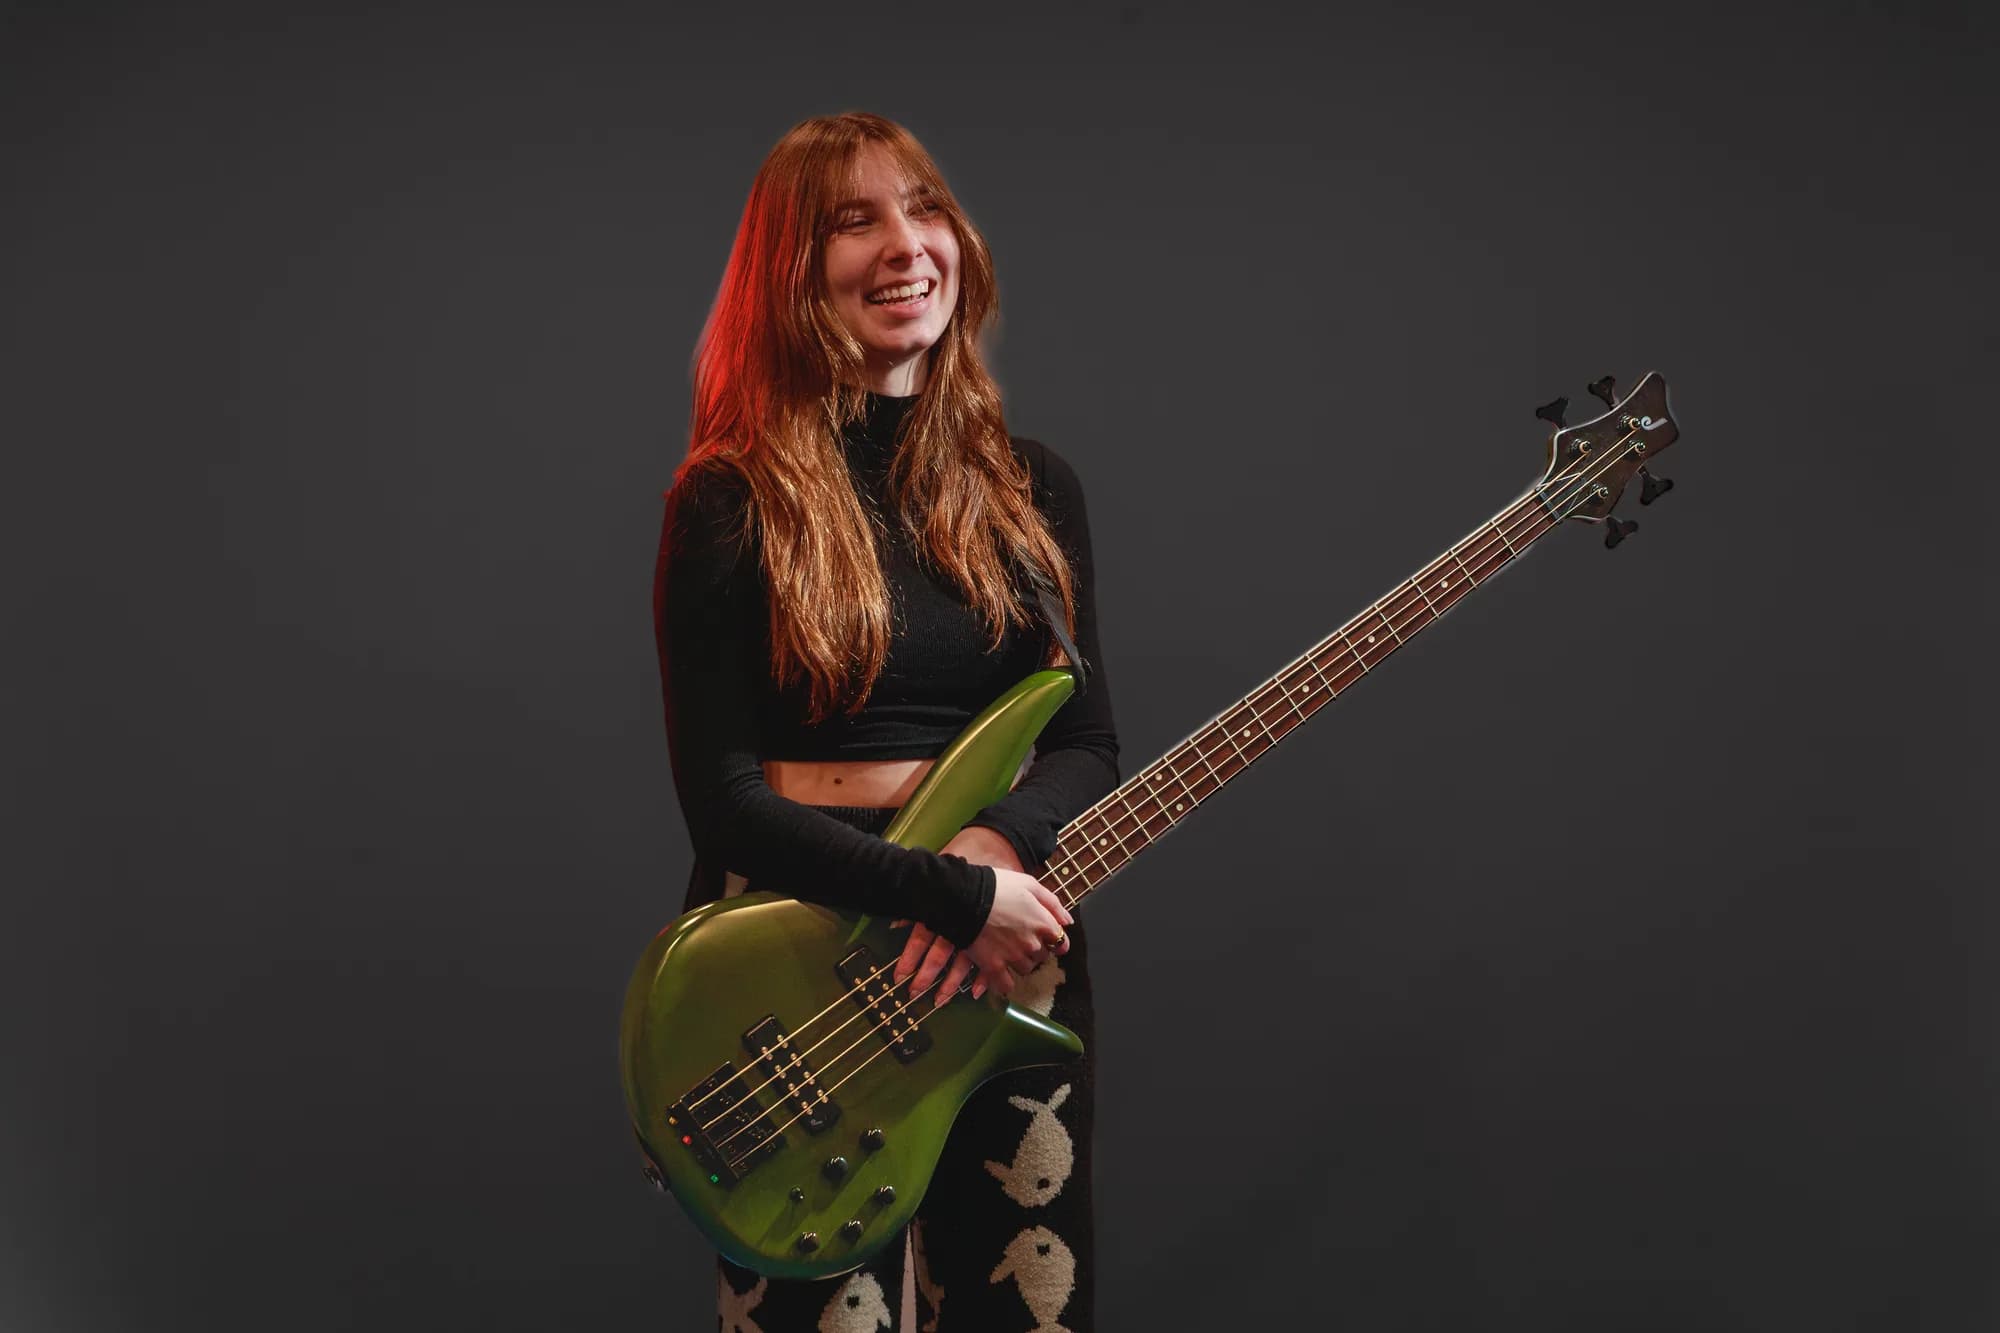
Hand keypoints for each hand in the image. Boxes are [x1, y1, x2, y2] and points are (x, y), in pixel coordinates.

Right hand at [892, 828, 1073, 1007]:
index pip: (1061, 942)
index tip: (1048, 940)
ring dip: (1020, 963)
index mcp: (1043, 923)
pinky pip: (1005, 984)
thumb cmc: (997, 886)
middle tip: (1020, 939)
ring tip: (1008, 951)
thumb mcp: (1029, 884)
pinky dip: (1004, 982)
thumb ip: (1052, 904)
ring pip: (1025, 969)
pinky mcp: (993, 966)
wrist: (964, 896)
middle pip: (1042, 956)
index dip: (1055, 942)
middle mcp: (1032, 943)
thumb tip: (1068, 922)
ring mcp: (1013, 957)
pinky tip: (1000, 974)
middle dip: (1035, 949)